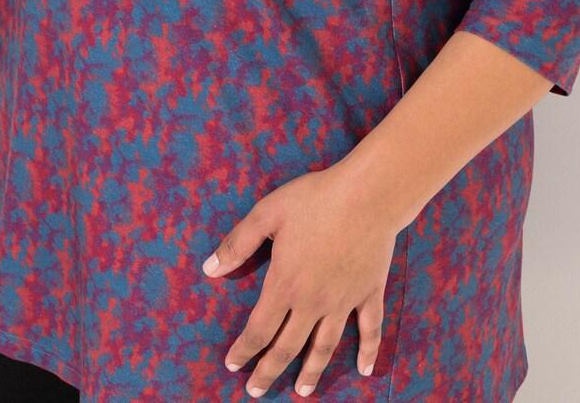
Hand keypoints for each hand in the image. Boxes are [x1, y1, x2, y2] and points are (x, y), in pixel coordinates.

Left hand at [202, 159, 398, 396]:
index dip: (244, 350)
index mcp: (285, 284)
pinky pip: (369, 329)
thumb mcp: (267, 213)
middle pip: (287, 347)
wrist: (367, 196)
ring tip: (302, 391)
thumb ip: (238, 243)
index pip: (259, 329)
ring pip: (324, 347)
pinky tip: (364, 370)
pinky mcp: (369, 293)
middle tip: (256, 392)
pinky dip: (368, 351)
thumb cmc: (315, 200)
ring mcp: (343, 301)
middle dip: (269, 371)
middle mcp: (313, 302)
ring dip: (312, 372)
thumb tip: (210, 269)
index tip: (232, 365)